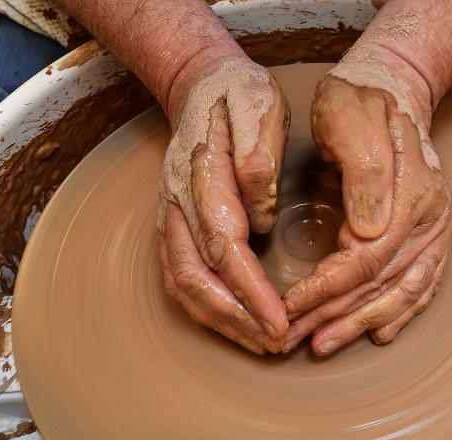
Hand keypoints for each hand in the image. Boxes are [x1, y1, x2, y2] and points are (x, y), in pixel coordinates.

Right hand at [158, 56, 289, 353]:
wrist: (199, 84)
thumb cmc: (237, 96)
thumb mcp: (258, 105)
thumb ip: (258, 158)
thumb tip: (259, 216)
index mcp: (200, 177)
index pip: (224, 248)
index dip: (251, 291)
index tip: (280, 321)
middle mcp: (177, 205)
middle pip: (197, 279)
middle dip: (237, 320)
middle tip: (275, 344)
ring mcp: (170, 218)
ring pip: (185, 286)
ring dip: (222, 322)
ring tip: (261, 344)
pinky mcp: (174, 228)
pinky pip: (182, 279)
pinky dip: (207, 310)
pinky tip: (237, 325)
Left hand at [282, 47, 451, 354]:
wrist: (394, 89)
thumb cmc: (359, 100)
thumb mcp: (347, 114)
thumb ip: (360, 166)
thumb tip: (367, 229)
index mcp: (411, 191)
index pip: (368, 257)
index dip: (328, 287)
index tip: (291, 304)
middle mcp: (430, 218)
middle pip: (381, 284)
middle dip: (334, 316)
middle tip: (291, 339)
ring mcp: (435, 230)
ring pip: (401, 293)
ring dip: (360, 324)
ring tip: (321, 346)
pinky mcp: (432, 237)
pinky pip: (421, 286)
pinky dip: (399, 314)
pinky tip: (378, 335)